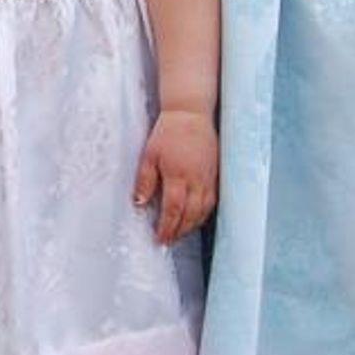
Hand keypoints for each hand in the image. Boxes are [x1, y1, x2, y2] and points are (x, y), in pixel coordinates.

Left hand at [134, 107, 217, 244]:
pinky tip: (195, 218)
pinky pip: (212, 202)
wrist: (191, 114)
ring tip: (179, 233)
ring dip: (191, 226)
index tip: (159, 239)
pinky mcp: (216, 175)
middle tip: (168, 241)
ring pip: (203, 211)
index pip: (173, 210)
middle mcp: (196, 180)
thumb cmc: (168, 132)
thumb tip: (139, 203)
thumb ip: (145, 180)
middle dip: (179, 231)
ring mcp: (209, 178)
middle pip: (190, 215)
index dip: (166, 227)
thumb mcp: (149, 154)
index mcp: (178, 175)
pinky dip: (203, 214)